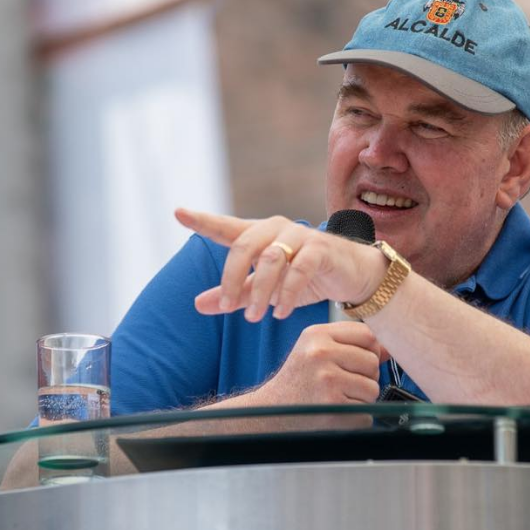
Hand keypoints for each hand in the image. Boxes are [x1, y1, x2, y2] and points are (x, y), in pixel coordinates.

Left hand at [175, 208, 385, 320]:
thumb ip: (234, 294)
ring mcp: (299, 236)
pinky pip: (299, 269)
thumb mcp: (265, 290)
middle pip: (243, 246)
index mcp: (258, 235)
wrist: (352, 276)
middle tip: (227, 308)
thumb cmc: (306, 278)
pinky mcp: (321, 248)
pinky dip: (287, 293)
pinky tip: (281, 313)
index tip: (178, 212)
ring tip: (256, 318)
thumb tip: (197, 305)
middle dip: (232, 279)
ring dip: (260, 292)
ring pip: (270, 259)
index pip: (226, 227)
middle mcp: (276, 230)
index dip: (202, 220)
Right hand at [250, 322, 387, 404]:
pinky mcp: (333, 408)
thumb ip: (351, 344)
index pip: (368, 335)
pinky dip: (355, 418)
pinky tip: (335, 412)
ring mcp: (327, 381)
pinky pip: (366, 414)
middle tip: (341, 383)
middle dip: (364, 377)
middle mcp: (320, 354)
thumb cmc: (297, 379)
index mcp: (317, 335)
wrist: (270, 410)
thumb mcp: (315, 349)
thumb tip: (389, 348)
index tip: (356, 361)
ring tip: (337, 397)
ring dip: (361, 399)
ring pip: (373, 389)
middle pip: (372, 363)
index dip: (370, 350)